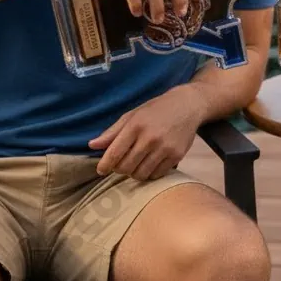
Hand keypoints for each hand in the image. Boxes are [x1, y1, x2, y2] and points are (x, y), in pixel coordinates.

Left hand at [89, 85, 205, 180]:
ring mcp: (165, 148)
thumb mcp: (133, 115)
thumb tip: (92, 145)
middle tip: (122, 163)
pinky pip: (157, 175)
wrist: (188, 105)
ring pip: (141, 174)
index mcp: (136, 126)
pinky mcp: (177, 155)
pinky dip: (150, 173)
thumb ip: (113, 132)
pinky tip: (150, 163)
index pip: (114, 153)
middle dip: (120, 169)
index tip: (101, 170)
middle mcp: (150, 138)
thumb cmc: (156, 109)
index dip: (104, 166)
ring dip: (135, 172)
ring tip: (137, 164)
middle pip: (126, 167)